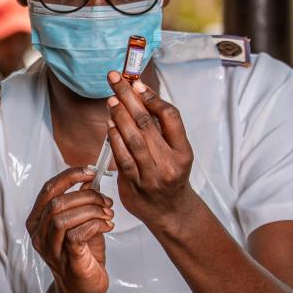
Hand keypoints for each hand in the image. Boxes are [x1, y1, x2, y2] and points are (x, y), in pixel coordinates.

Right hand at [26, 166, 112, 292]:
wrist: (83, 290)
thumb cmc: (82, 256)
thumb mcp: (80, 223)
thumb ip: (81, 203)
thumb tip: (90, 178)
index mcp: (38, 221)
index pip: (48, 190)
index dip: (69, 177)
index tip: (90, 171)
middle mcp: (39, 235)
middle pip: (57, 203)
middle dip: (86, 196)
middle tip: (106, 201)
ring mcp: (50, 249)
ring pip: (64, 218)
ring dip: (91, 210)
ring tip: (108, 214)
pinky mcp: (67, 260)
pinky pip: (76, 234)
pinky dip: (95, 225)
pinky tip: (107, 225)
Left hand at [105, 71, 194, 223]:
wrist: (170, 212)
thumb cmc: (170, 175)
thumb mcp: (175, 151)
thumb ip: (160, 126)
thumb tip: (140, 94)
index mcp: (183, 152)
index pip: (170, 117)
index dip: (152, 98)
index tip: (138, 84)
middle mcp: (169, 164)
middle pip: (147, 124)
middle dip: (129, 98)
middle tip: (116, 79)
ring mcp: (151, 177)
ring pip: (133, 141)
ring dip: (120, 117)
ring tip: (111, 99)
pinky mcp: (134, 186)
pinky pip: (122, 159)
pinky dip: (114, 139)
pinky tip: (109, 125)